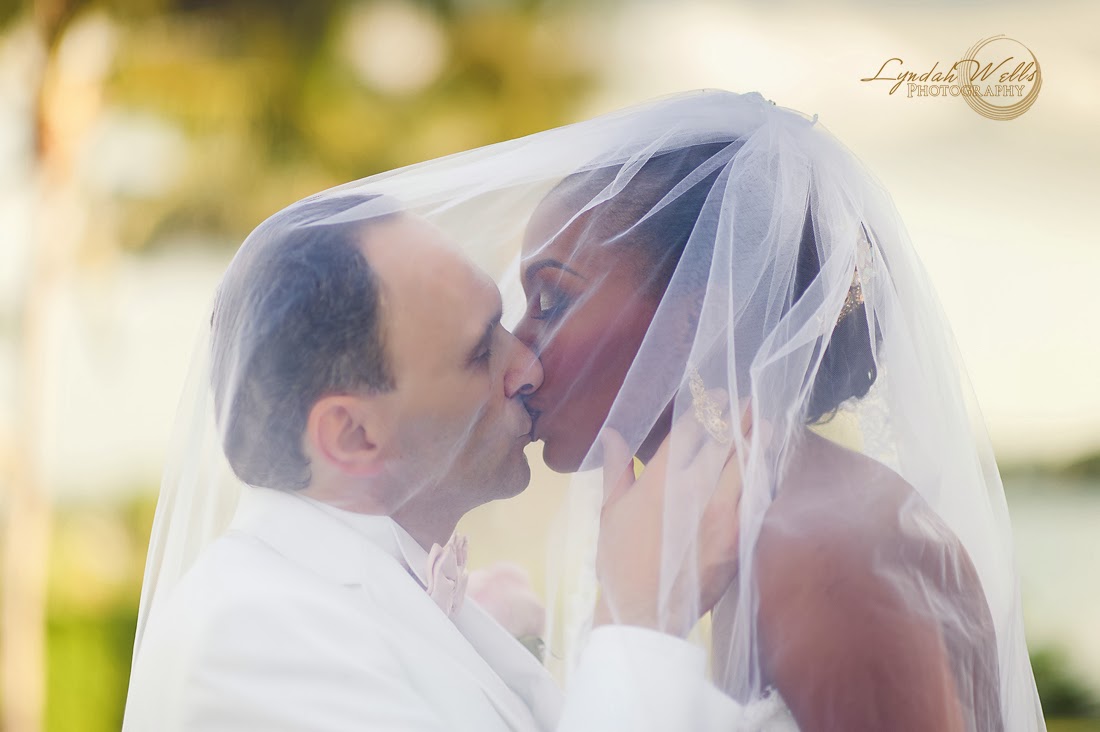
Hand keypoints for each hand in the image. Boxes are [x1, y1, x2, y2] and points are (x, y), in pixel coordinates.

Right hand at [595, 394, 748, 636]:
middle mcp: (693, 489)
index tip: (718, 396)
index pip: (690, 431)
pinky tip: (769, 465)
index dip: (707, 409)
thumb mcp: (610, 511)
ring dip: (757, 440)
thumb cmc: (621, 562)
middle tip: (746, 401)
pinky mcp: (739, 535)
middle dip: (737, 416)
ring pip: (747, 464)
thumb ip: (616, 467)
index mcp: (660, 480)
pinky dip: (764, 476)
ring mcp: (721, 512)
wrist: (646, 612)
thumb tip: (612, 433)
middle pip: (724, 440)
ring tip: (766, 423)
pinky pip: (758, 496)